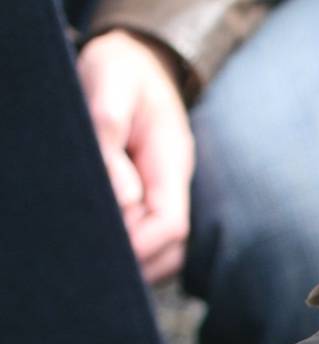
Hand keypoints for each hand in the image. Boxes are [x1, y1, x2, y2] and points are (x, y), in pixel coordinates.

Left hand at [77, 30, 194, 284]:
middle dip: (140, 262)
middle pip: (173, 248)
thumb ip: (110, 136)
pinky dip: (135, 249)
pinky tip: (108, 241)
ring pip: (167, 250)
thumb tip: (121, 197)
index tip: (108, 248)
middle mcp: (175, 184)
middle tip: (98, 260)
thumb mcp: (110, 86)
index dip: (141, 245)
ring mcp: (168, 192)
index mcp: (172, 162)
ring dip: (139, 260)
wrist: (141, 61)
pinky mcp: (154, 195)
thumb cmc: (122, 71)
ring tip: (100, 255)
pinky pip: (153, 237)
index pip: (171, 225)